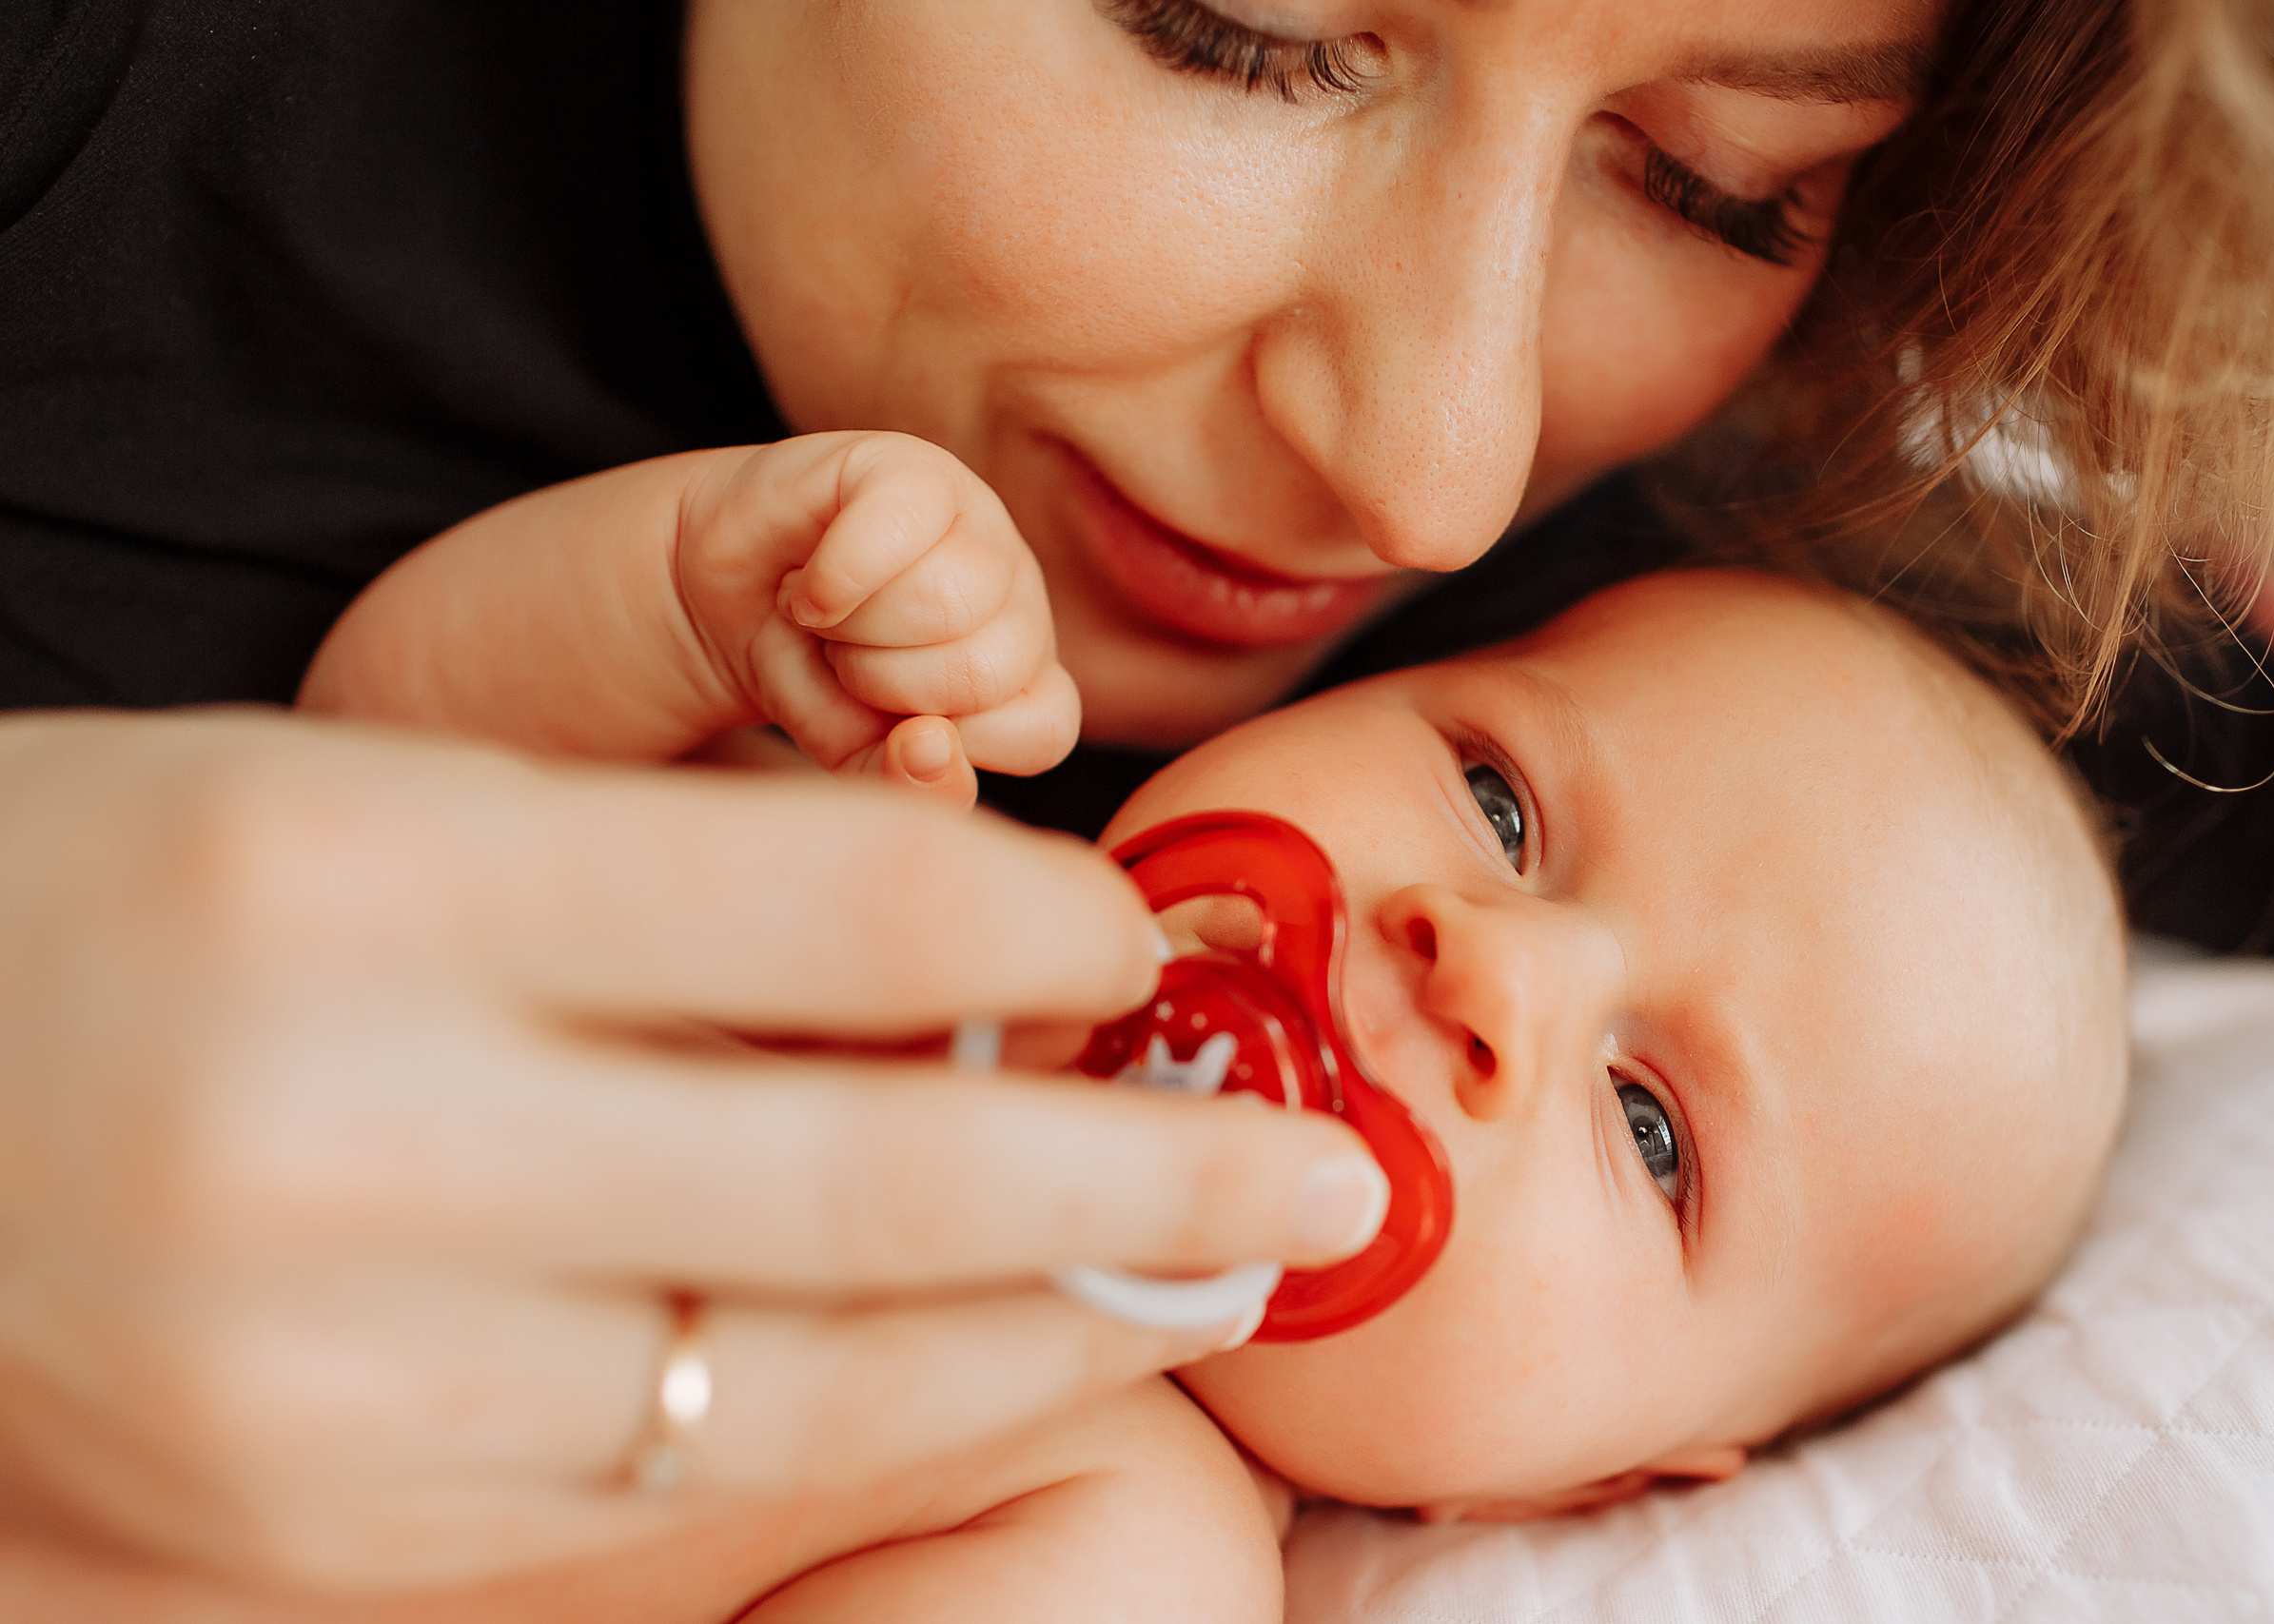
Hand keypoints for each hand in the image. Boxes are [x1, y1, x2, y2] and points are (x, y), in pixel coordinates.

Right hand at [0, 710, 1386, 1593]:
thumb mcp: (385, 805)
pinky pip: (683, 1492)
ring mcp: (333, 1372)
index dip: (1057, 935)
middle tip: (1327, 1175)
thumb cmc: (139, 902)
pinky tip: (993, 1377)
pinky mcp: (331, 1529)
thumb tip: (995, 981)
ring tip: (1208, 1291)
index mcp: (360, 869)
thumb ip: (680, 892)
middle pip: (875, 1173)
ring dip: (1055, 1340)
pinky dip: (873, 1430)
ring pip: (813, 1375)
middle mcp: (348, 1129)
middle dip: (1149, 1181)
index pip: (842, 903)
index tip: (1154, 950)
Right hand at [677, 432, 1077, 804]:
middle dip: (885, 685)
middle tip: (845, 657)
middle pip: (986, 670)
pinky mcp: (914, 468)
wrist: (721, 599)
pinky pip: (899, 525)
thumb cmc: (807, 674)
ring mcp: (978, 524)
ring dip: (857, 630)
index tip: (887, 723)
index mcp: (1028, 674)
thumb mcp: (856, 754)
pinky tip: (811, 587)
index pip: (1046, 730)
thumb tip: (931, 750)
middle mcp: (1020, 598)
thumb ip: (911, 782)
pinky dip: (835, 576)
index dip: (949, 746)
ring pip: (947, 602)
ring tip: (829, 616)